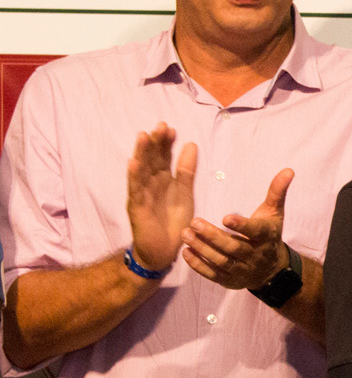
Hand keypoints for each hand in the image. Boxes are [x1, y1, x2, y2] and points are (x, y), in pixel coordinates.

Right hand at [125, 123, 196, 270]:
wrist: (164, 251)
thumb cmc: (172, 222)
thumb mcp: (184, 193)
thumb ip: (187, 171)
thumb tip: (191, 144)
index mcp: (162, 180)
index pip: (163, 157)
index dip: (166, 143)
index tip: (172, 129)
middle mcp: (149, 185)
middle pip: (151, 160)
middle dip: (155, 143)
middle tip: (161, 126)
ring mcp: (141, 195)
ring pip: (141, 171)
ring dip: (141, 154)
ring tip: (143, 136)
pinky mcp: (137, 208)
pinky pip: (135, 190)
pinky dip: (134, 177)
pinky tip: (133, 163)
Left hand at [181, 168, 294, 289]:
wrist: (272, 269)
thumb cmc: (269, 234)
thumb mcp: (274, 213)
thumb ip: (277, 192)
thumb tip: (288, 170)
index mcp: (266, 236)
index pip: (255, 231)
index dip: (242, 226)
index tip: (226, 217)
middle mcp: (256, 255)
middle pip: (233, 247)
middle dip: (213, 236)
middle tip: (194, 223)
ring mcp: (243, 270)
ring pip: (221, 261)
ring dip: (202, 249)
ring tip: (186, 234)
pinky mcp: (231, 281)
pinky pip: (214, 274)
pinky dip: (199, 265)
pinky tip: (186, 252)